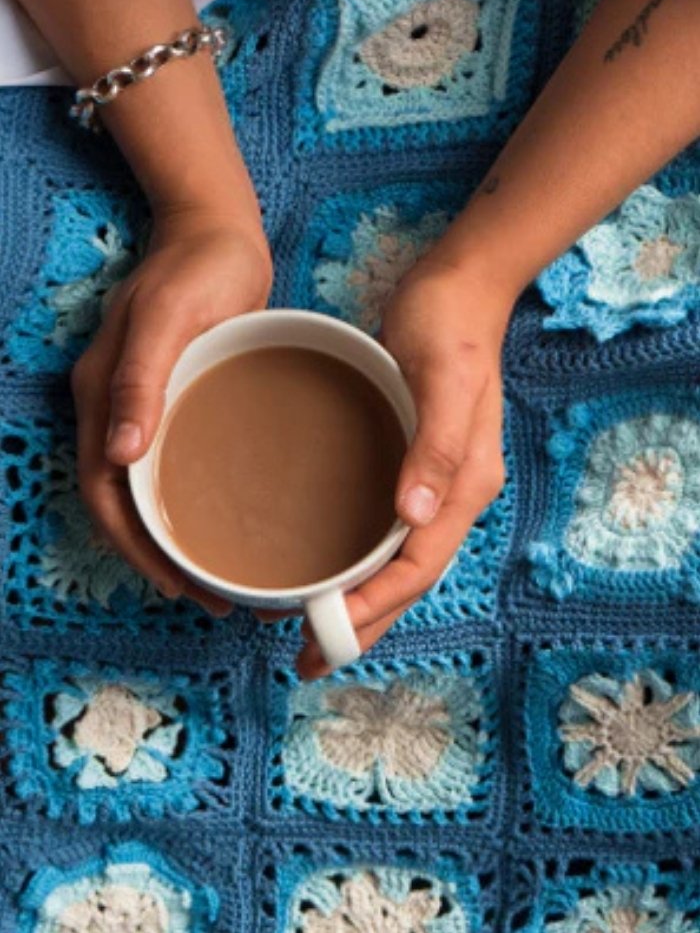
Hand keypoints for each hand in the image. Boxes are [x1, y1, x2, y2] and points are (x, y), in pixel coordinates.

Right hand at [71, 208, 272, 613]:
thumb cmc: (198, 267)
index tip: (180, 584)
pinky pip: (177, 463)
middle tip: (213, 596)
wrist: (219, 230)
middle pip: (125, 502)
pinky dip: (194, 500)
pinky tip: (230, 518)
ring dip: (177, 535)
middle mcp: (117, 408)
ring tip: (223, 573)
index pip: (105, 491)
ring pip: (150, 489)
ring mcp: (148, 405)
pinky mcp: (179, 399)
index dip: (135, 546)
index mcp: (103, 396)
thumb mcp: (167, 317)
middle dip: (159, 556)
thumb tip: (117, 454)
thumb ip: (140, 380)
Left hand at [296, 261, 512, 676]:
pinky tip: (327, 567)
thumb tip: (416, 515)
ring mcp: (435, 484)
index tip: (325, 634)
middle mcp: (454, 495)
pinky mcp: (414, 467)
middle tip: (307, 658)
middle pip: (408, 580)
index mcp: (465, 484)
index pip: (418, 566)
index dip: (373, 607)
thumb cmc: (448, 327)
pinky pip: (387, 533)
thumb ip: (437, 444)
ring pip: (396, 563)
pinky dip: (358, 563)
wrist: (459, 290)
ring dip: (358, 602)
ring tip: (309, 630)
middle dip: (362, 625)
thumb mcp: (445, 377)